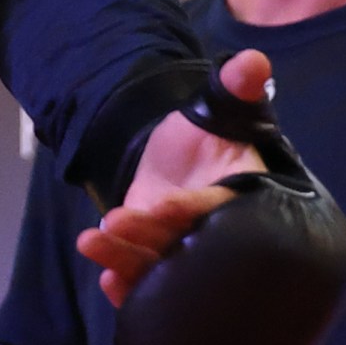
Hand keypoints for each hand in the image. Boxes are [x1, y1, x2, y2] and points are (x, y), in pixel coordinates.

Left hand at [75, 50, 272, 306]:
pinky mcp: (160, 261)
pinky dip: (128, 284)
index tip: (162, 204)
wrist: (175, 158)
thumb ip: (236, 87)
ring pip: (161, 264)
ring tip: (92, 242)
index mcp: (245, 200)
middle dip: (151, 238)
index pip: (219, 209)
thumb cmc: (208, 134)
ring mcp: (187, 251)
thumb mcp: (221, 106)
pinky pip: (147, 280)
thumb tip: (253, 60)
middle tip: (118, 223)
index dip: (190, 208)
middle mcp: (220, 233)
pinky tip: (106, 278)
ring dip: (126, 258)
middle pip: (187, 245)